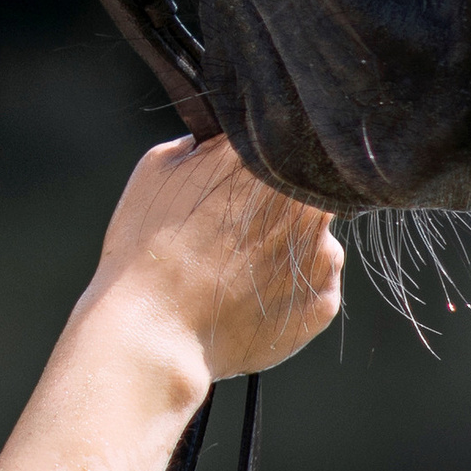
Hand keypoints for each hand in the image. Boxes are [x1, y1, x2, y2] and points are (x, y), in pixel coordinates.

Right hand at [79, 136, 341, 388]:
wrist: (155, 328)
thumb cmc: (146, 245)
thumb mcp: (159, 167)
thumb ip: (206, 144)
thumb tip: (225, 142)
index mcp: (267, 158)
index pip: (281, 143)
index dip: (260, 161)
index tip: (238, 180)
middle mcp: (308, 198)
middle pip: (305, 189)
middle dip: (277, 203)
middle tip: (235, 229)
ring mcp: (322, 251)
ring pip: (313, 237)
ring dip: (286, 245)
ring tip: (236, 270)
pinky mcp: (324, 299)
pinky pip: (314, 282)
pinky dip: (288, 287)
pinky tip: (248, 296)